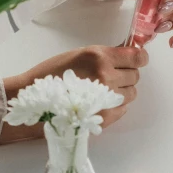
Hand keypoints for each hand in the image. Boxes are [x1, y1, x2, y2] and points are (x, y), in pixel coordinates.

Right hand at [0, 45, 148, 143]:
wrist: (32, 100)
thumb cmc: (51, 75)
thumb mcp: (77, 56)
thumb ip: (103, 56)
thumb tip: (127, 55)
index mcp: (99, 57)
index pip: (136, 57)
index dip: (139, 58)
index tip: (138, 60)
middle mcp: (106, 76)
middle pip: (135, 76)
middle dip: (126, 75)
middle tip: (111, 77)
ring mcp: (107, 99)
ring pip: (131, 94)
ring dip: (122, 92)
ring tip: (103, 92)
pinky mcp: (105, 117)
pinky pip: (124, 109)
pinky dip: (116, 106)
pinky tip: (100, 103)